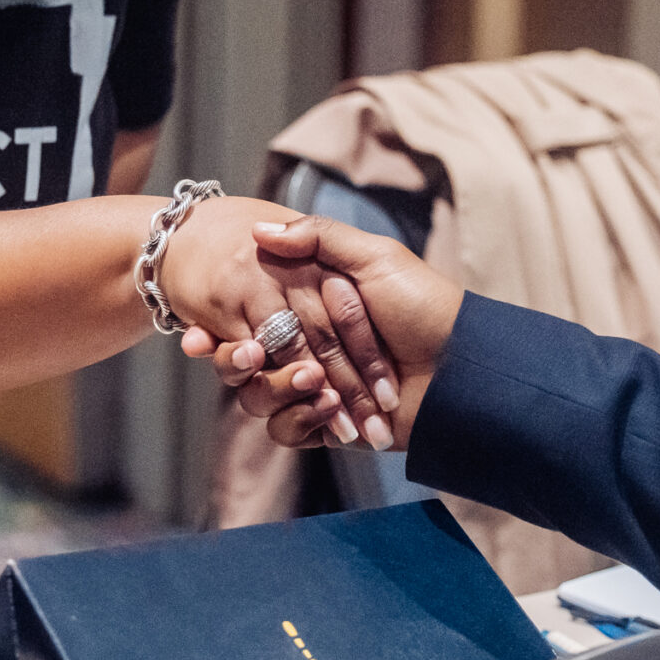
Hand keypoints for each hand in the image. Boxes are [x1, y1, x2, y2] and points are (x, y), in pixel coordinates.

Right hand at [158, 195, 403, 448]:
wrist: (463, 367)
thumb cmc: (424, 304)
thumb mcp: (375, 258)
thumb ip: (320, 239)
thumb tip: (259, 228)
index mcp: (311, 308)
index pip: (248, 320)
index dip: (219, 331)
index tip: (196, 335)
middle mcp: (307, 347)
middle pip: (244, 364)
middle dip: (239, 365)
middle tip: (246, 357)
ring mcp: (316, 389)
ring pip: (259, 401)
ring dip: (281, 393)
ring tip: (316, 384)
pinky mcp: (329, 426)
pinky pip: (288, 432)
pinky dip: (303, 422)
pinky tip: (331, 414)